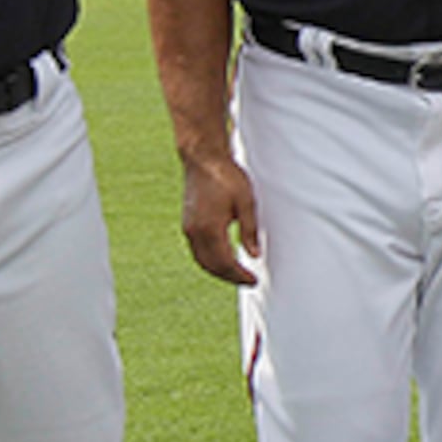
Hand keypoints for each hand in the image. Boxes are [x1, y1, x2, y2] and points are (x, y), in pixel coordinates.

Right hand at [179, 152, 261, 285]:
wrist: (203, 158)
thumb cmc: (226, 176)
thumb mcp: (246, 202)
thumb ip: (249, 230)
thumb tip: (254, 255)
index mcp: (210, 228)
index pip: (225, 263)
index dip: (239, 275)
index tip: (253, 280)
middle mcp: (195, 232)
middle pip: (211, 266)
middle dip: (230, 277)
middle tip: (248, 282)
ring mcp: (188, 228)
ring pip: (202, 260)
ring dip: (219, 271)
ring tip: (237, 274)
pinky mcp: (187, 223)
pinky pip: (197, 251)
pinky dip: (210, 260)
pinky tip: (223, 259)